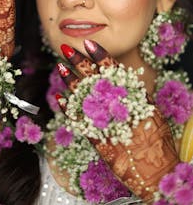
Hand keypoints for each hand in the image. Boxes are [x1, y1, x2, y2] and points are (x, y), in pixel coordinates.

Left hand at [57, 40, 178, 201]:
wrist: (154, 171)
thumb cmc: (157, 141)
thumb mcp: (151, 112)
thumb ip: (135, 95)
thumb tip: (120, 77)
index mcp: (131, 97)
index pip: (113, 70)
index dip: (99, 55)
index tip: (88, 43)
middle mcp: (116, 106)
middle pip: (94, 79)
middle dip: (79, 62)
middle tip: (67, 49)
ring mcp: (103, 121)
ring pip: (82, 96)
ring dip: (70, 80)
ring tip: (60, 67)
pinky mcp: (95, 138)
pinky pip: (77, 120)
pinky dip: (67, 108)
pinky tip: (59, 97)